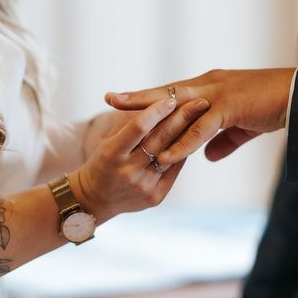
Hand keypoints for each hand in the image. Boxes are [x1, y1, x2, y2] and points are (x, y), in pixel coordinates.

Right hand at [71, 97, 209, 222]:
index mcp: (111, 153)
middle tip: (200, 102)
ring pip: (171, 154)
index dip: (156, 111)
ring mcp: (143, 186)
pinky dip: (182, 153)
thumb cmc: (102, 162)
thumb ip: (129, 125)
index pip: (138, 127)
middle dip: (182, 118)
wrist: (95, 199)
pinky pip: (174, 170)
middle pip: (160, 139)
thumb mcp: (108, 141)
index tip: (172, 98)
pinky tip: (192, 139)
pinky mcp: (155, 197)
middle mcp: (128, 171)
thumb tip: (156, 103)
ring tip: (202, 118)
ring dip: (188, 134)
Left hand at [105, 68, 295, 164]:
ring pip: (177, 107)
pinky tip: (166, 156)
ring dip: (153, 118)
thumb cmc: (272, 106)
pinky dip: (183, 143)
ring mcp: (218, 95)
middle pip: (166, 92)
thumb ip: (224, 140)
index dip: (149, 97)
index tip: (125, 100)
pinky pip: (201, 128)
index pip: (173, 92)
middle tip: (110, 98)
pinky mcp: (230, 107)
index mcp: (210, 88)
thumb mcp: (243, 126)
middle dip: (138, 97)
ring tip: (127, 125)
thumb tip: (209, 157)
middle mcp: (209, 86)